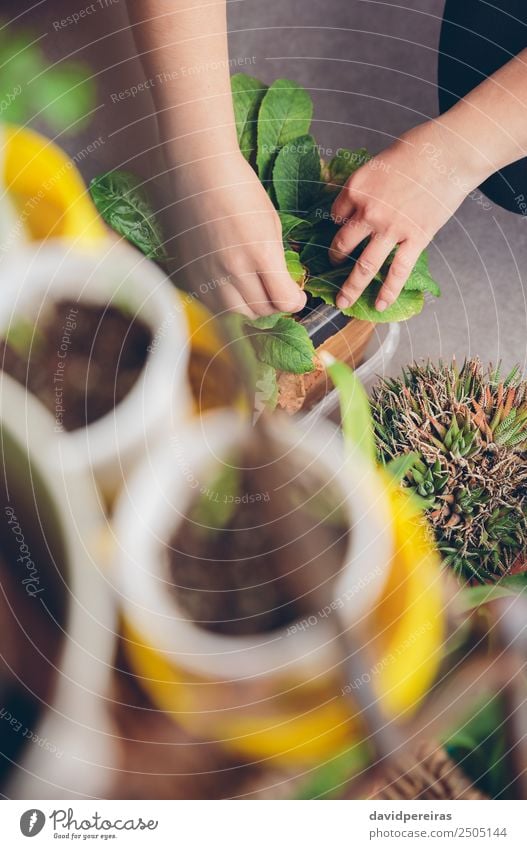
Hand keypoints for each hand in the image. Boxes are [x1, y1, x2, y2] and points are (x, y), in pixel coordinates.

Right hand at [170, 152, 305, 317]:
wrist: (196, 172)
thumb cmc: (238, 189)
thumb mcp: (271, 223)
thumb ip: (277, 259)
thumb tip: (283, 285)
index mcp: (260, 253)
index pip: (284, 300)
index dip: (295, 301)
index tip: (296, 296)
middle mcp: (233, 270)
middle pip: (261, 311)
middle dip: (274, 305)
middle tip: (275, 292)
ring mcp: (208, 276)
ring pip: (236, 314)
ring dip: (249, 308)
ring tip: (253, 291)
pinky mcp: (190, 276)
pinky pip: (212, 305)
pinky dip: (225, 303)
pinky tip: (229, 286)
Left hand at [328, 120, 484, 310]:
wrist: (449, 153)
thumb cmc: (416, 150)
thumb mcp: (377, 162)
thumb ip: (364, 187)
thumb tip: (354, 204)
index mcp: (355, 189)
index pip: (336, 215)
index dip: (337, 225)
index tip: (338, 234)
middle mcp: (368, 212)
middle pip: (343, 244)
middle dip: (334, 261)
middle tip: (329, 273)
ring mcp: (391, 229)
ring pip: (365, 266)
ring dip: (351, 288)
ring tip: (342, 303)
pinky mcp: (415, 239)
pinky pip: (397, 272)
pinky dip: (388, 292)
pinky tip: (379, 306)